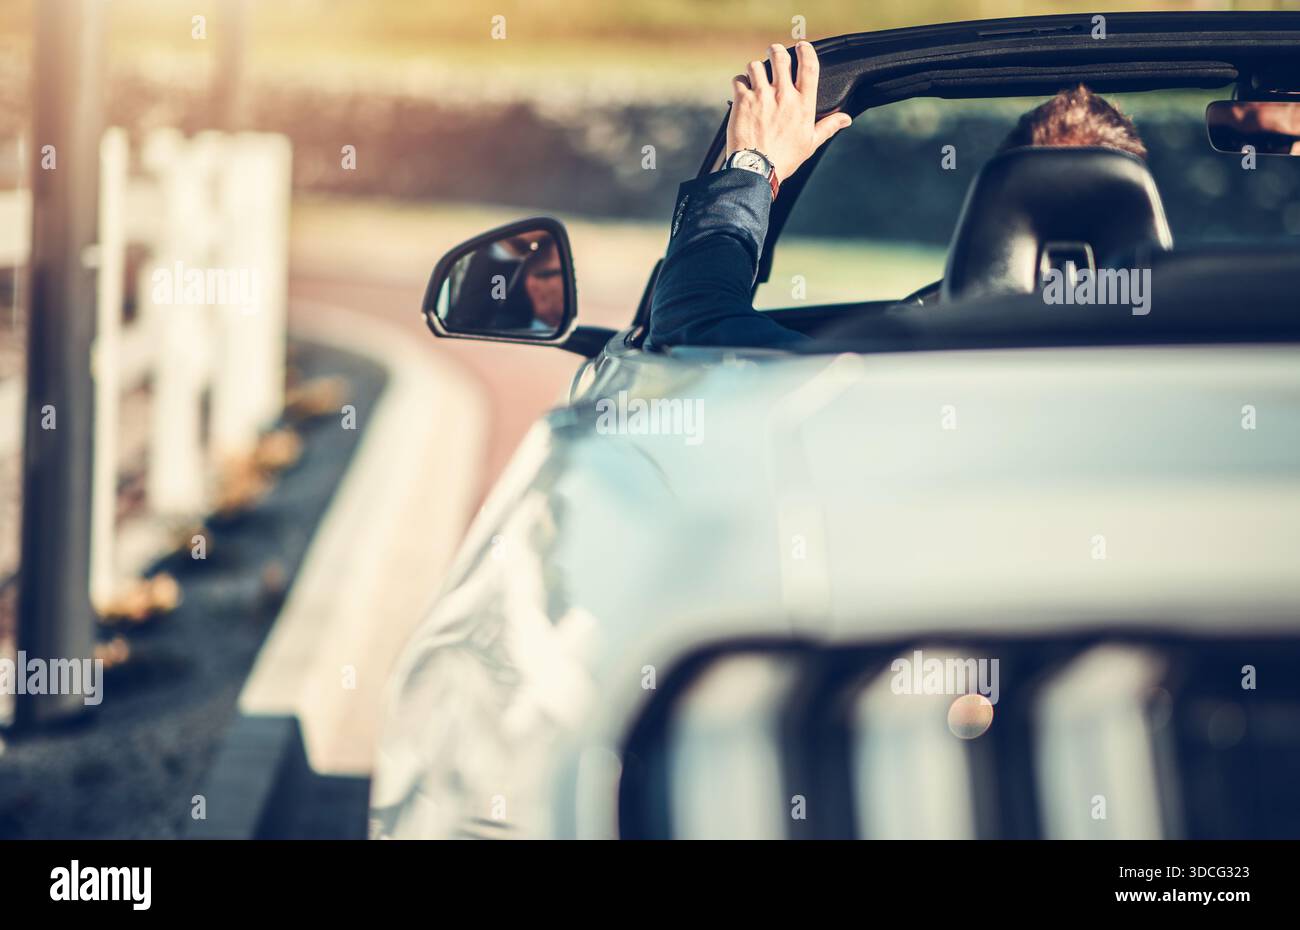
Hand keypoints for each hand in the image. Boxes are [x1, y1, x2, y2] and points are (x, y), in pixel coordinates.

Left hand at [726, 41, 851, 182]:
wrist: (757, 168)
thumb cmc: (784, 158)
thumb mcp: (811, 143)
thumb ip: (828, 126)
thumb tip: (846, 119)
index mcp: (802, 104)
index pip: (809, 66)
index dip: (806, 51)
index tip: (802, 46)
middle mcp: (783, 95)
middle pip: (780, 57)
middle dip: (776, 51)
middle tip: (774, 52)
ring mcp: (761, 96)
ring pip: (756, 65)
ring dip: (755, 68)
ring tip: (755, 75)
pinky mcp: (742, 101)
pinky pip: (739, 80)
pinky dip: (740, 82)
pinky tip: (742, 89)